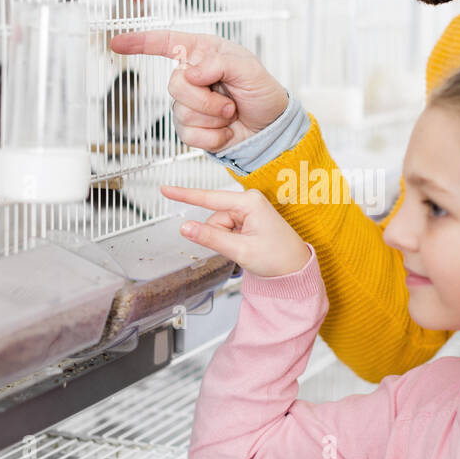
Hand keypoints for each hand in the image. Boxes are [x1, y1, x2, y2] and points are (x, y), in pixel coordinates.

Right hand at [110, 30, 288, 151]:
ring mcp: (190, 104)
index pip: (167, 43)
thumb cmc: (264, 94)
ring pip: (181, 113)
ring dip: (213, 118)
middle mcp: (193, 76)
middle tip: (229, 103)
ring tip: (230, 114)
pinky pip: (189, 135)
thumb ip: (219, 64)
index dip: (140, 42)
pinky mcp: (191, 129)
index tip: (117, 43)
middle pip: (174, 85)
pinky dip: (212, 137)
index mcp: (204, 53)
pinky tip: (225, 130)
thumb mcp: (250, 70)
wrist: (270, 129)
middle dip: (205, 99)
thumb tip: (192, 73)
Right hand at [161, 183, 310, 278]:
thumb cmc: (277, 258)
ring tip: (247, 248)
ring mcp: (247, 209)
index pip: (209, 198)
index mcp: (249, 202)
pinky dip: (231, 240)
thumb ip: (210, 238)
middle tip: (241, 249)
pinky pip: (226, 229)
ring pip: (218, 226)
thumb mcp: (240, 250)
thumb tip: (185, 227)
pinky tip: (247, 246)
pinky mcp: (247, 218)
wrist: (294, 269)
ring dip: (226, 240)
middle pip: (214, 218)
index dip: (184, 195)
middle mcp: (248, 201)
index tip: (165, 189)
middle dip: (219, 236)